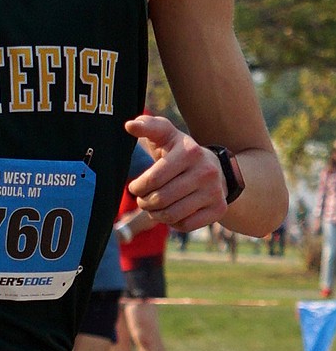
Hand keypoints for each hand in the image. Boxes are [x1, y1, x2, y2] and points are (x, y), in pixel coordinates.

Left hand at [124, 114, 224, 230]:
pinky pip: (186, 225)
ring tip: (153, 207)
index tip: (135, 187)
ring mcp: (215, 191)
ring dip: (155, 215)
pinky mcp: (219, 209)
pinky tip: (172, 212)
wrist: (216, 168)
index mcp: (190, 152)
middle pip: (160, 199)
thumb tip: (129, 125)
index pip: (152, 180)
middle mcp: (206, 171)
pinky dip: (173, 223)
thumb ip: (148, 127)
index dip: (137, 188)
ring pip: (171, 215)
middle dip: (144, 202)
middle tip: (143, 199)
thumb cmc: (180, 152)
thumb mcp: (166, 135)